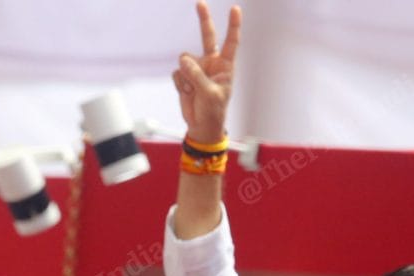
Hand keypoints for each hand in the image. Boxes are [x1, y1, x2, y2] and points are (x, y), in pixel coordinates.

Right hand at [172, 2, 241, 143]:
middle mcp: (211, 63)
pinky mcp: (184, 77)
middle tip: (200, 2)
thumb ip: (197, 75)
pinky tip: (187, 94)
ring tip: (193, 91)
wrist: (201, 126)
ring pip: (185, 60)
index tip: (235, 9)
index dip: (233, 25)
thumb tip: (183, 58)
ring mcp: (196, 69)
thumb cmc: (213, 110)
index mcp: (225, 66)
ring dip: (187, 76)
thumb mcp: (209, 94)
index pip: (231, 42)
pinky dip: (180, 84)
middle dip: (204, 19)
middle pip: (207, 36)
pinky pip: (177, 73)